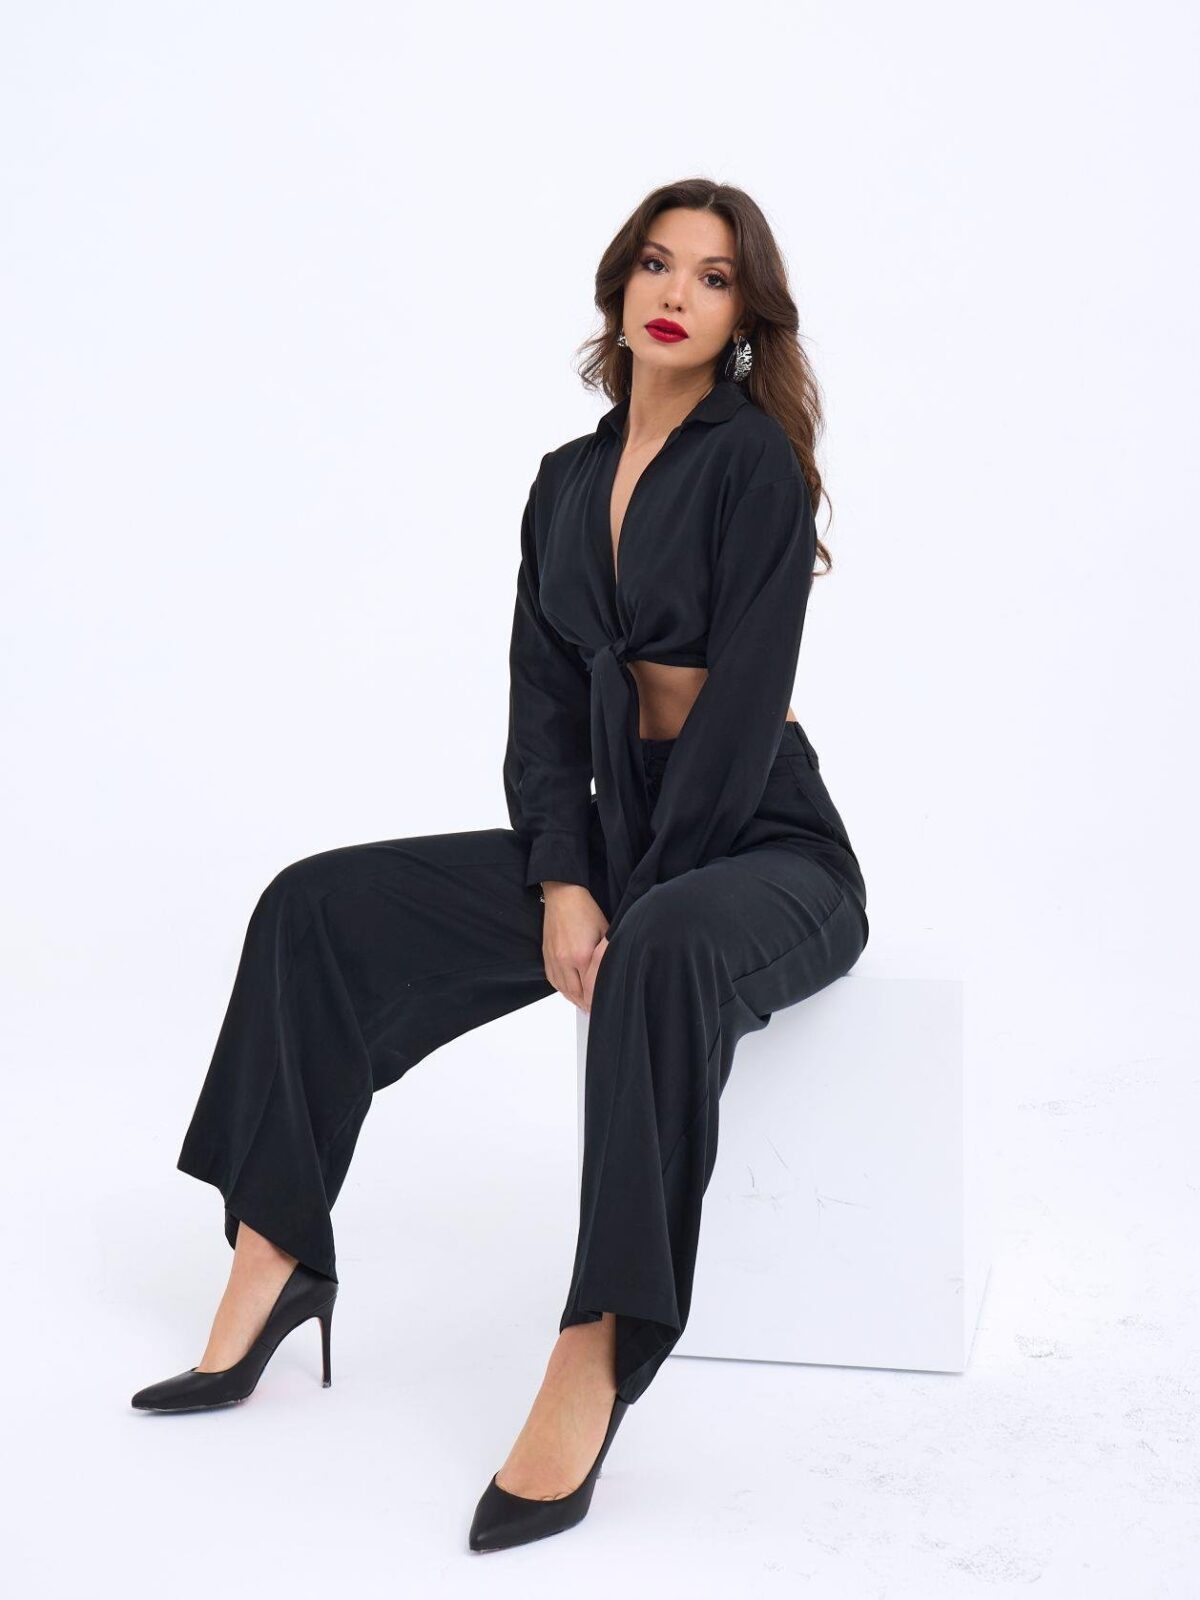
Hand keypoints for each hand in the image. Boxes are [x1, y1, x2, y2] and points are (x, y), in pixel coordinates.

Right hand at [539, 883, 608, 1012]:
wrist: (563, 896)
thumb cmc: (585, 911)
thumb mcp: (605, 932)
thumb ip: (606, 957)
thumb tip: (610, 975)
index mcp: (582, 956)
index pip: (590, 990)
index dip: (597, 1001)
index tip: (604, 1007)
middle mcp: (565, 961)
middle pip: (576, 994)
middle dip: (587, 1005)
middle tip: (596, 1011)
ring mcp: (553, 959)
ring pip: (564, 990)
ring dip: (575, 1000)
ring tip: (585, 1006)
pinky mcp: (547, 956)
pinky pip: (553, 981)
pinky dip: (563, 990)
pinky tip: (571, 993)